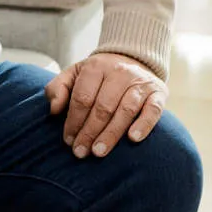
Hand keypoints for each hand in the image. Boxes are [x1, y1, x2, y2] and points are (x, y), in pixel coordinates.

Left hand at [45, 52, 167, 158]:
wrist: (133, 59)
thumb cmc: (98, 75)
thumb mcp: (74, 74)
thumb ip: (58, 88)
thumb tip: (53, 109)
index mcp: (96, 67)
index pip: (82, 97)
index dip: (73, 120)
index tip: (68, 140)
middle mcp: (119, 72)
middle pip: (103, 106)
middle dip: (89, 132)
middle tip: (81, 151)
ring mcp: (140, 82)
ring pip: (125, 110)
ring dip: (111, 133)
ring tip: (99, 151)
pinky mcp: (158, 93)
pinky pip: (153, 110)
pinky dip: (144, 124)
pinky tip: (133, 139)